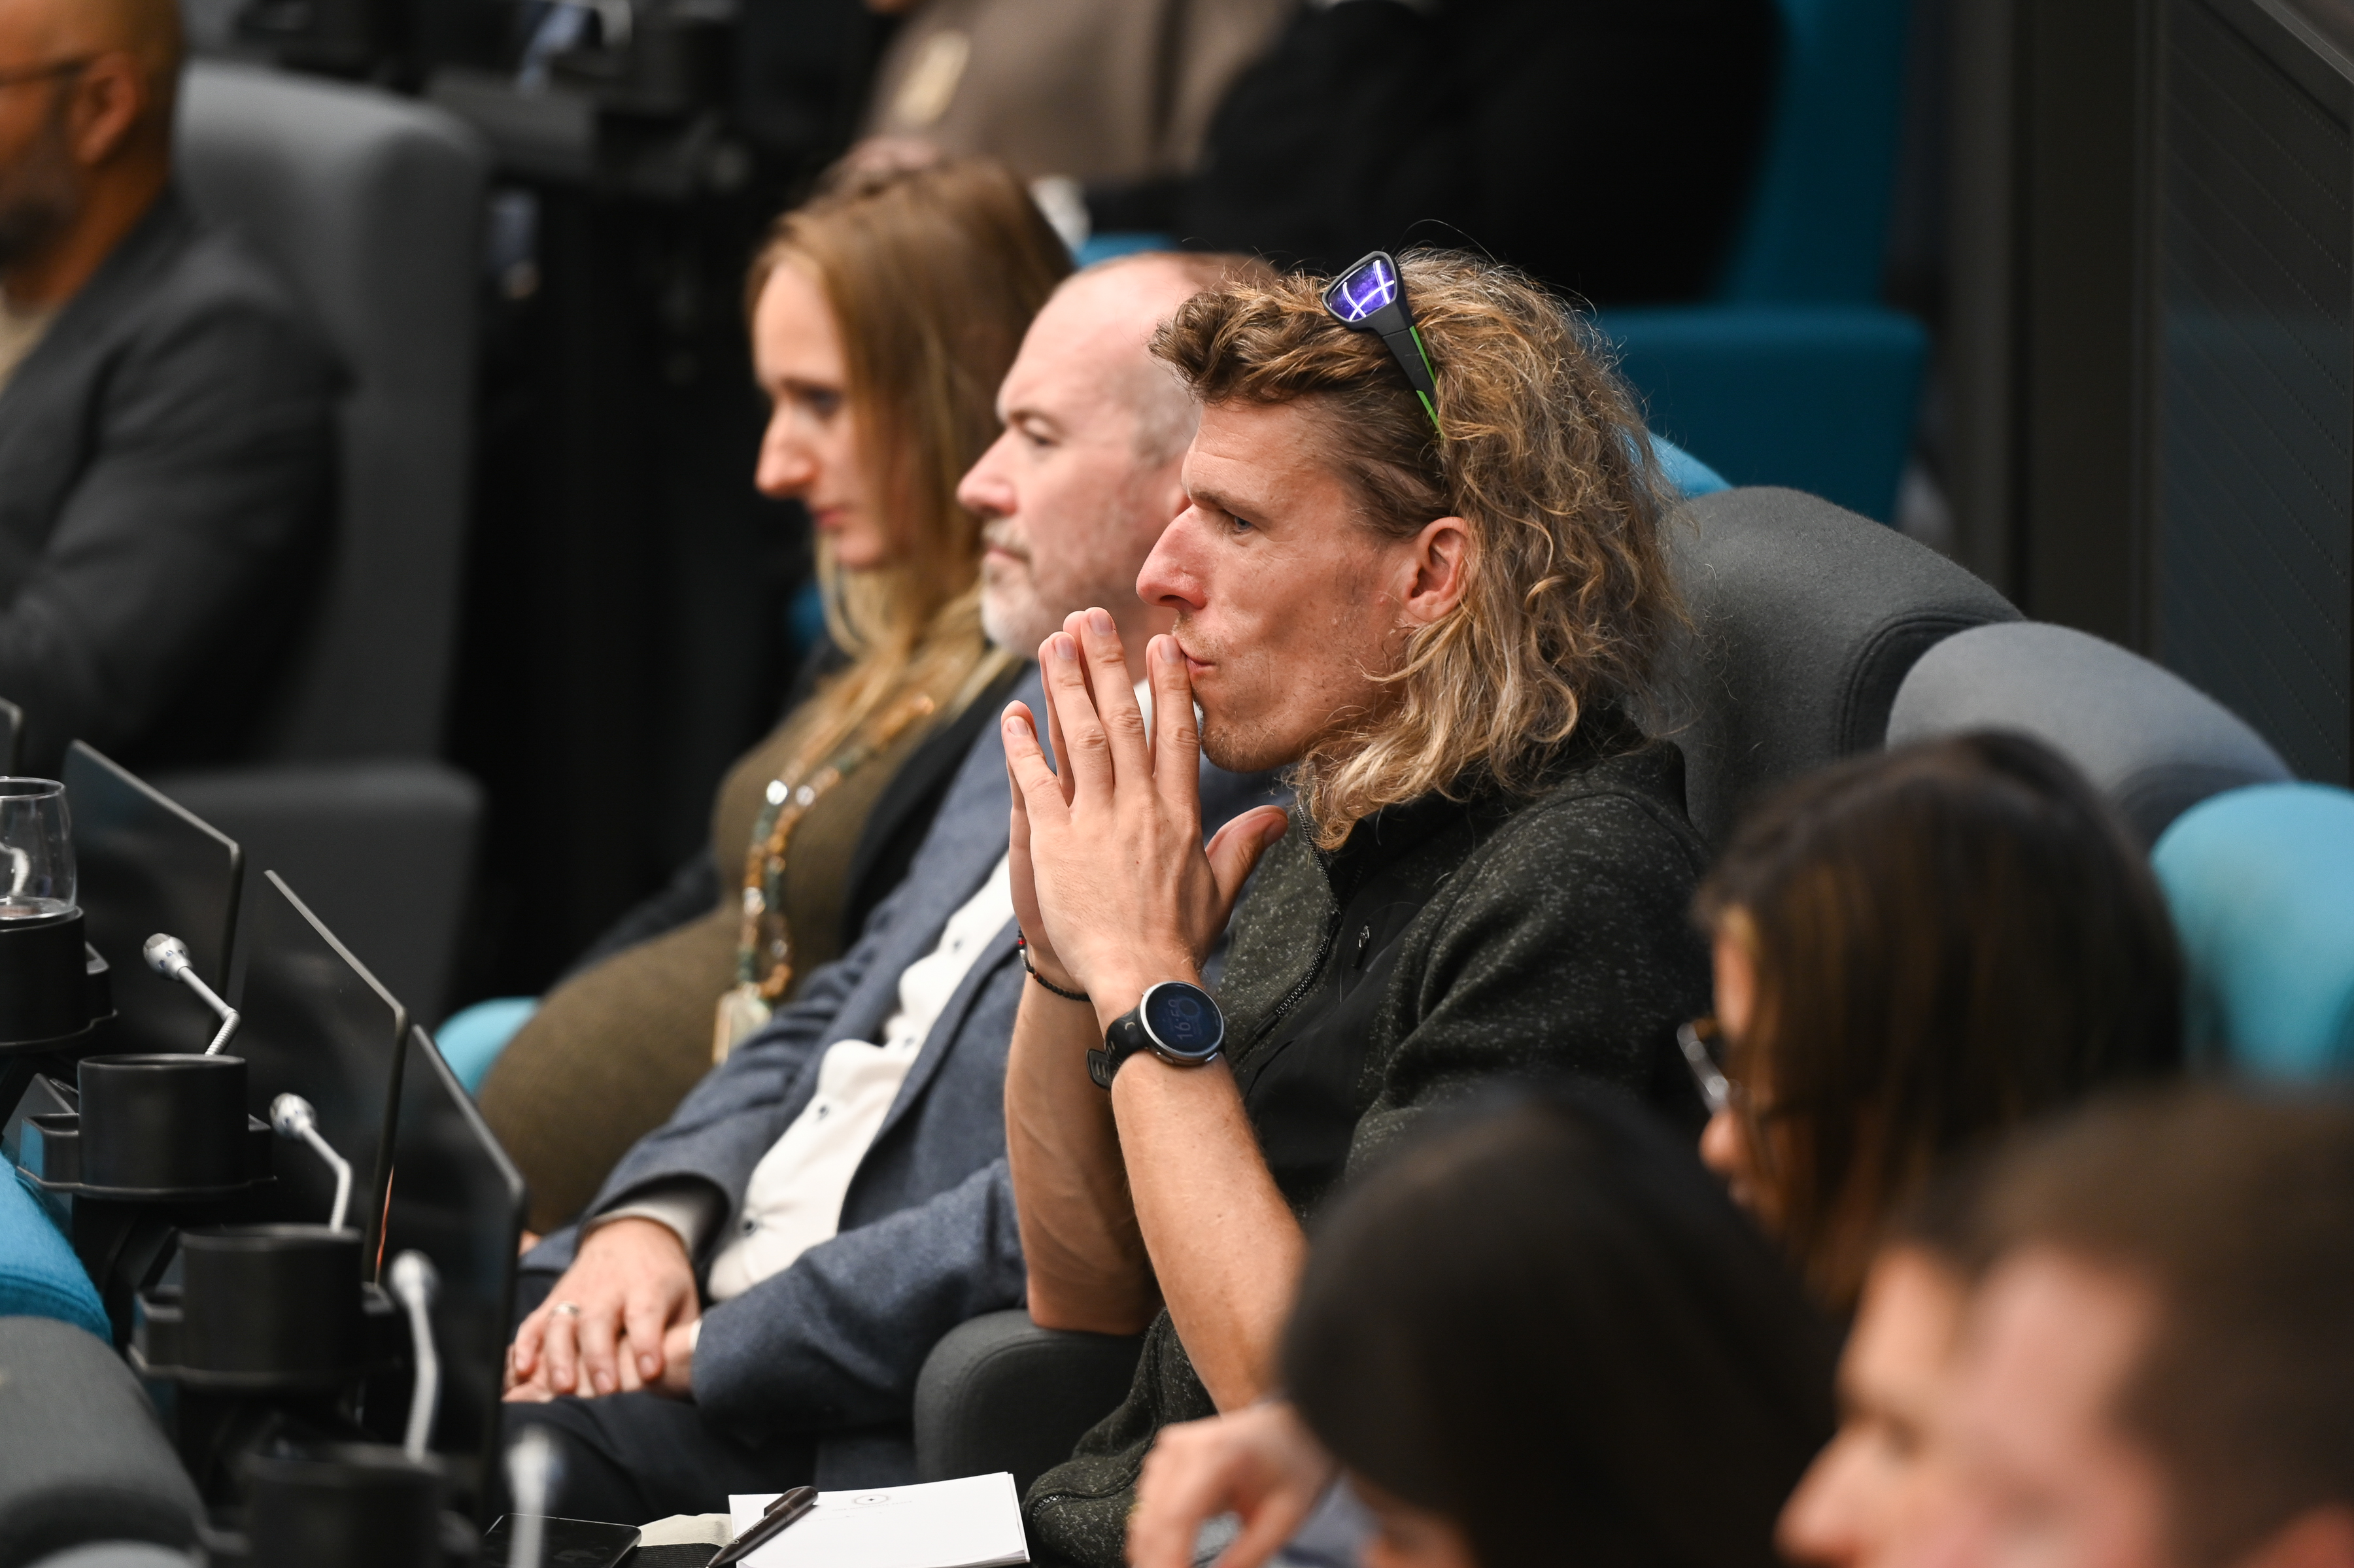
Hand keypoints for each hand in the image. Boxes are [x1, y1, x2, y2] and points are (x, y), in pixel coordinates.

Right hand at [504, 1218, 698, 1401]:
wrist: (633, 1234)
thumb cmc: (662, 1279)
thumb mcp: (684, 1299)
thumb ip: (683, 1334)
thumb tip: (689, 1374)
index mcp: (648, 1285)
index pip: (646, 1313)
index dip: (648, 1343)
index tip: (651, 1371)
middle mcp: (609, 1287)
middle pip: (598, 1320)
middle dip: (599, 1356)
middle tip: (604, 1389)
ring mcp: (578, 1292)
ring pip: (561, 1322)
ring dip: (559, 1355)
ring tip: (563, 1387)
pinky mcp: (555, 1299)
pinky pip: (534, 1322)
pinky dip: (525, 1346)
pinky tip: (524, 1370)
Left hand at [1003, 609, 1287, 1018]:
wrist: (1142, 980)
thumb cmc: (1180, 941)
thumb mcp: (1219, 889)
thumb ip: (1243, 844)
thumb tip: (1277, 817)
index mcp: (1180, 813)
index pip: (1174, 734)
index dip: (1167, 683)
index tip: (1159, 641)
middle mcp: (1140, 807)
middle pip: (1124, 720)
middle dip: (1107, 664)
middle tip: (1092, 617)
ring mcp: (1096, 821)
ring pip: (1081, 738)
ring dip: (1066, 686)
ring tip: (1054, 643)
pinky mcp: (1057, 843)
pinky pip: (1036, 782)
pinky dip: (1023, 745)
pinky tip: (1013, 712)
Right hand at [1130, 1403, 1337, 1567]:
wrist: (1289, 1429)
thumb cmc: (1292, 1464)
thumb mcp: (1283, 1517)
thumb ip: (1248, 1556)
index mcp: (1217, 1454)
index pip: (1177, 1517)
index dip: (1169, 1560)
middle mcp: (1184, 1447)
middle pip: (1152, 1520)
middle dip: (1158, 1562)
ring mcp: (1169, 1450)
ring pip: (1142, 1517)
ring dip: (1151, 1554)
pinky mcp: (1164, 1458)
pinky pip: (1145, 1507)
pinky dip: (1152, 1538)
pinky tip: (1168, 1558)